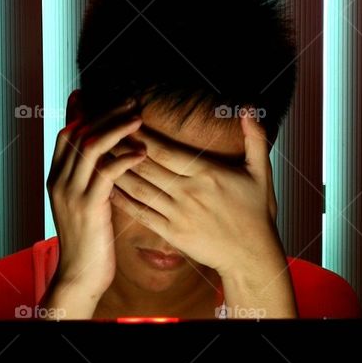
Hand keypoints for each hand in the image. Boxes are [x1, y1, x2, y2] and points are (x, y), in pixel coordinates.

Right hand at [42, 100, 145, 312]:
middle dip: (105, 113)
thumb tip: (104, 161)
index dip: (83, 113)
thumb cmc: (88, 243)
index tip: (103, 98)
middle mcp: (59, 181)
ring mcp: (72, 193)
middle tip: (130, 103)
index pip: (66, 134)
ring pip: (91, 146)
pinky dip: (125, 157)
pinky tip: (142, 152)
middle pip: (78, 132)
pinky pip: (107, 172)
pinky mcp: (89, 207)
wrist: (79, 276)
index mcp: (56, 179)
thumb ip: (89, 181)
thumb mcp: (83, 206)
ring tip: (138, 119)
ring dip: (117, 128)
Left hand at [111, 109, 284, 280]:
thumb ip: (254, 138)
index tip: (127, 124)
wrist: (251, 255)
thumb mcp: (261, 172)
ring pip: (140, 190)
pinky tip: (109, 190)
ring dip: (118, 173)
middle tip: (104, 136)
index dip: (143, 137)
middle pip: (147, 167)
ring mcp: (179, 214)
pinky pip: (143, 214)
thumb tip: (248, 107)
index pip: (166, 151)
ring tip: (100, 159)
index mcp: (207, 174)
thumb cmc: (256, 213)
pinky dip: (124, 202)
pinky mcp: (173, 233)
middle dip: (123, 150)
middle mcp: (189, 193)